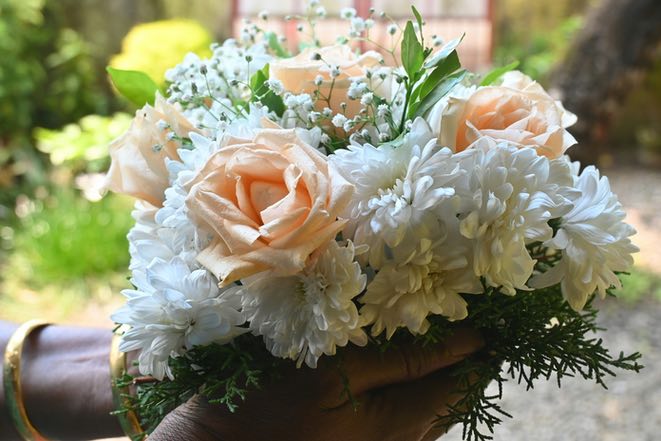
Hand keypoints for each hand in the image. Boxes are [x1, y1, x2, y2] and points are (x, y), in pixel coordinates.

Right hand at [149, 328, 483, 440]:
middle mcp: (403, 440)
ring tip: (439, 315)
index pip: (465, 383)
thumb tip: (469, 340)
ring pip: (428, 398)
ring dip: (436, 357)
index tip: (491, 306)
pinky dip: (410, 370)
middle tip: (465, 300)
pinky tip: (399, 344)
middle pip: (451, 392)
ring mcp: (383, 440)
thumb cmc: (272, 406)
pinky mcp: (362, 433)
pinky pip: (402, 404)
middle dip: (462, 348)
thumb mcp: (339, 375)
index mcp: (403, 427)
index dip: (483, 344)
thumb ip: (404, 361)